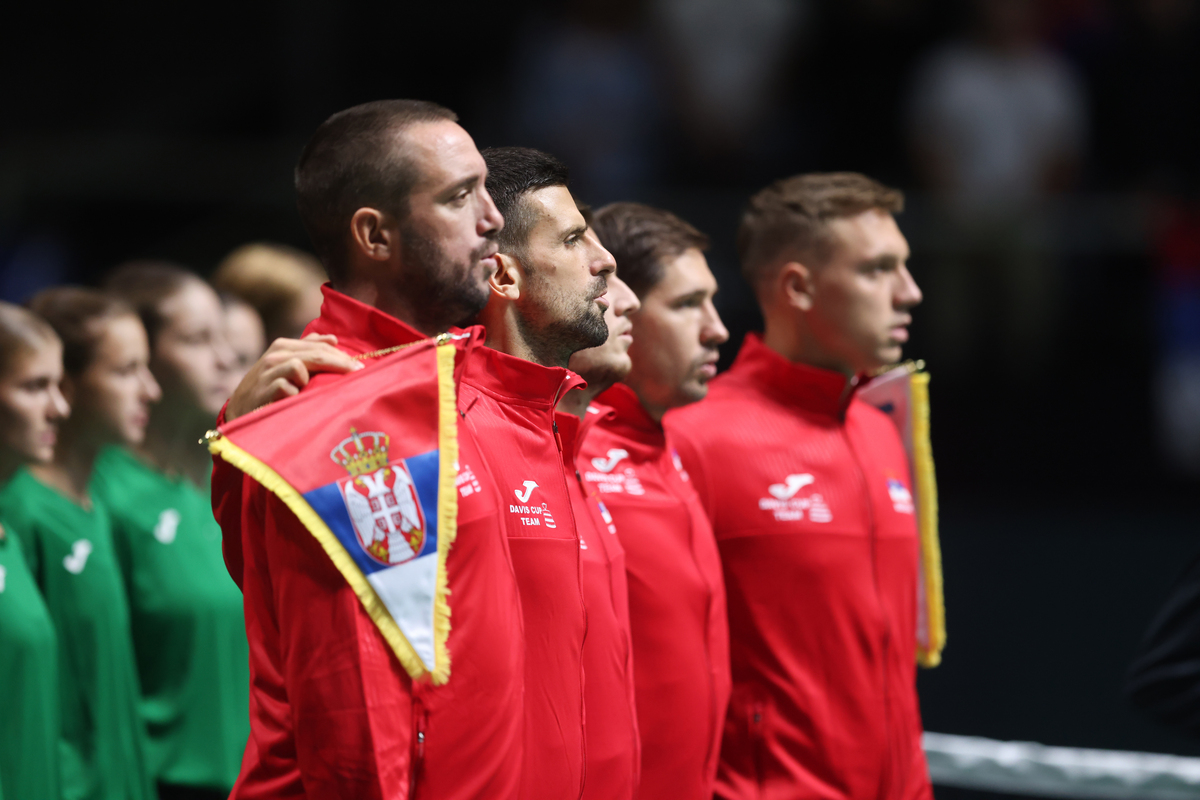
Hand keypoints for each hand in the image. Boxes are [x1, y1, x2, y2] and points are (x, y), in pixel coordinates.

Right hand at [225, 334, 361, 421]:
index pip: (319, 346)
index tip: (360, 367)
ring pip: (300, 366)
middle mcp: (275, 355)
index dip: (341, 356)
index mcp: (283, 346)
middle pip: (316, 354)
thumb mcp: (286, 365)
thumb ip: (307, 350)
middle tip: (358, 374)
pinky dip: (295, 393)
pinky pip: (288, 386)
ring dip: (310, 379)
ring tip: (312, 390)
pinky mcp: (263, 389)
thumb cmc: (268, 388)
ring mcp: (268, 371)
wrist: (240, 410)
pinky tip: (296, 400)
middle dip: (340, 363)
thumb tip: (333, 339)